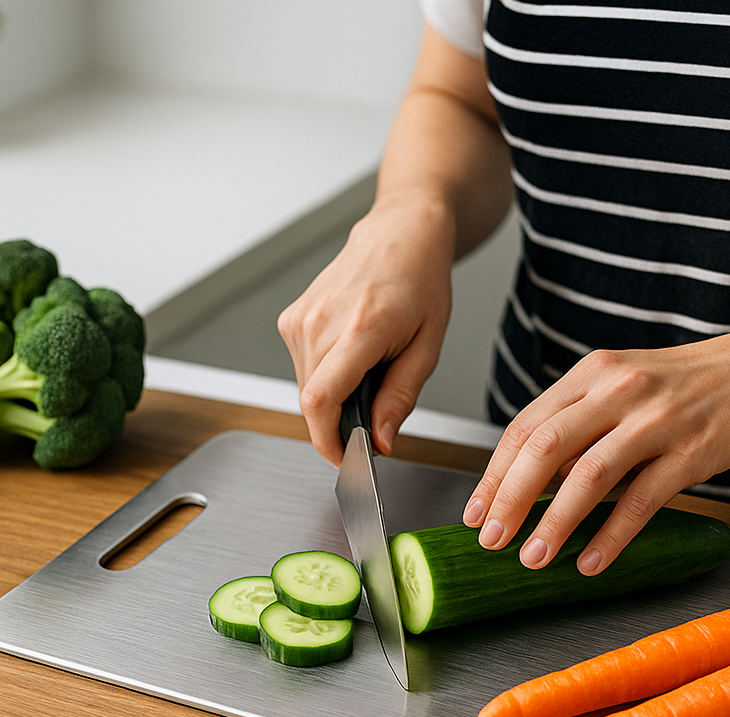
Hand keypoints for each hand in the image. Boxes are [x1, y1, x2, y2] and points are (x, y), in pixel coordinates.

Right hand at [277, 199, 455, 466]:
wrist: (399, 236)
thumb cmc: (419, 282)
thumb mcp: (427, 347)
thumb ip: (401, 397)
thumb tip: (383, 440)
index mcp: (358, 330)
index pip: (321, 400)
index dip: (328, 440)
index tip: (344, 458)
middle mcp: (320, 323)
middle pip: (314, 401)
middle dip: (341, 423)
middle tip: (375, 416)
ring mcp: (300, 319)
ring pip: (308, 387)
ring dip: (336, 397)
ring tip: (371, 370)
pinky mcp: (291, 319)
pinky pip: (304, 368)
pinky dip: (327, 376)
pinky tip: (353, 356)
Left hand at [463, 328, 729, 575]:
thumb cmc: (688, 385)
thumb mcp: (625, 385)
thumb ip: (582, 421)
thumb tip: (534, 478)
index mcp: (592, 374)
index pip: (526, 426)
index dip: (494, 473)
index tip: (477, 511)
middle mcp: (617, 390)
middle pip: (545, 448)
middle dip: (510, 499)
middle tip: (492, 540)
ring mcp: (655, 420)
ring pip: (588, 476)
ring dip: (554, 522)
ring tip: (534, 558)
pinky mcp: (690, 451)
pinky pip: (641, 500)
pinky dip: (611, 535)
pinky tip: (592, 561)